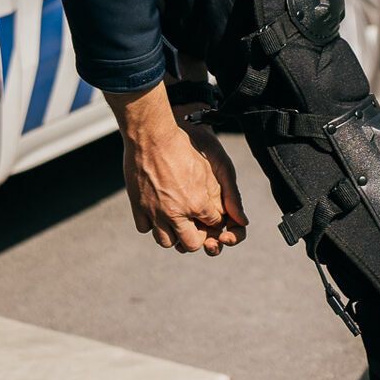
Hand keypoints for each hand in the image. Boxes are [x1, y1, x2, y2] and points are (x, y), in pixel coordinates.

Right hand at [110, 84, 247, 255]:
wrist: (150, 135)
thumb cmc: (184, 146)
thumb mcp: (215, 166)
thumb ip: (228, 195)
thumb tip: (242, 219)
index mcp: (197, 204)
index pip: (214, 226)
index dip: (213, 219)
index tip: (208, 211)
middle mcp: (176, 213)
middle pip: (190, 244)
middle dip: (195, 236)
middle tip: (193, 223)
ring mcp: (154, 212)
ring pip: (165, 242)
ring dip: (172, 234)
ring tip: (175, 220)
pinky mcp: (137, 206)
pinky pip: (145, 229)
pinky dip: (151, 223)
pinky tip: (156, 210)